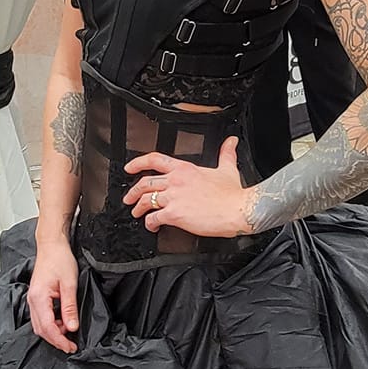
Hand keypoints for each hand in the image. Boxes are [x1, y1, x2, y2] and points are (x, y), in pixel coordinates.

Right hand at [28, 235, 80, 353]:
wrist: (52, 246)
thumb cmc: (60, 260)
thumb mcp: (70, 284)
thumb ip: (70, 307)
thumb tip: (72, 327)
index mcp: (38, 298)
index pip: (48, 327)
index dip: (60, 340)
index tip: (71, 346)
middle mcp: (32, 301)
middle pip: (41, 330)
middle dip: (56, 340)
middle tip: (71, 344)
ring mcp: (33, 300)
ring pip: (40, 325)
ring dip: (53, 332)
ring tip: (68, 333)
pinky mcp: (36, 298)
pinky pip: (41, 317)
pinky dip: (51, 324)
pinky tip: (62, 322)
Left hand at [124, 136, 248, 237]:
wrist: (238, 210)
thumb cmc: (233, 194)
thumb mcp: (228, 168)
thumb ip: (226, 153)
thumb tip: (231, 142)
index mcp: (185, 169)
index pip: (154, 160)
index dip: (137, 163)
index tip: (129, 167)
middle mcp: (176, 181)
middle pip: (145, 182)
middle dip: (133, 191)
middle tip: (129, 198)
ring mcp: (173, 198)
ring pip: (145, 201)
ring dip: (138, 208)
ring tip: (137, 213)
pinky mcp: (174, 214)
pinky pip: (153, 218)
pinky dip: (149, 223)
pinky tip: (152, 226)